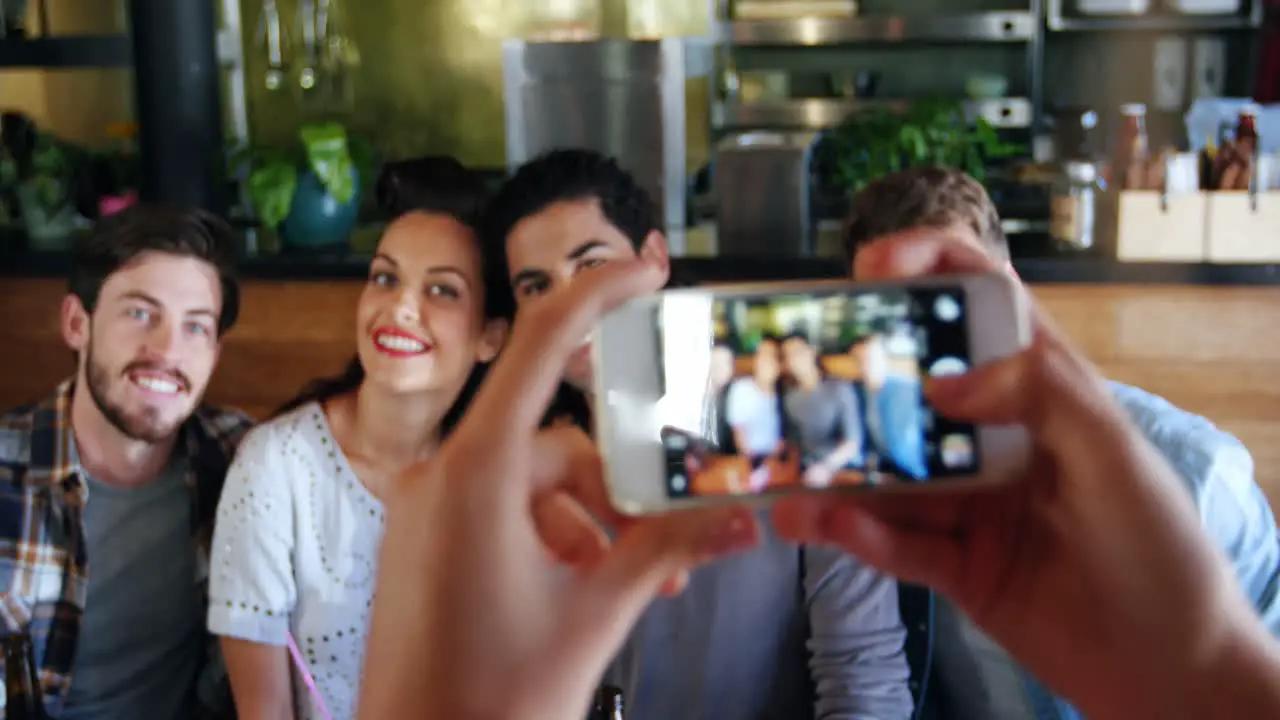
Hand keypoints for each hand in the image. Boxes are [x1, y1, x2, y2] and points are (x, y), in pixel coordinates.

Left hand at [357, 252, 760, 719]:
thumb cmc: (487, 701)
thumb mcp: (595, 614)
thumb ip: (668, 550)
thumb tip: (741, 516)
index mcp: (476, 472)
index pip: (544, 344)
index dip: (598, 290)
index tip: (650, 266)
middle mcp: (442, 474)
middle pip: (559, 438)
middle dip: (622, 484)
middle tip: (675, 533)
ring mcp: (429, 507)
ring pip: (538, 480)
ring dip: (594, 521)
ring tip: (637, 582)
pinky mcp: (426, 538)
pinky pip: (506, 510)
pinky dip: (555, 537)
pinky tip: (588, 589)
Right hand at [772, 229, 1275, 719]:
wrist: (1170, 669)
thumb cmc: (1160, 549)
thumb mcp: (1114, 455)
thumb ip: (1041, 397)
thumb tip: (945, 382)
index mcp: (1044, 389)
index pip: (985, 304)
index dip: (929, 268)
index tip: (870, 268)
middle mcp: (998, 435)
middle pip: (914, 388)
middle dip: (855, 378)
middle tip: (795, 377)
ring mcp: (971, 501)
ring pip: (890, 472)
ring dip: (837, 469)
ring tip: (784, 471)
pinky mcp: (955, 563)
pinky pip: (896, 543)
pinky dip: (859, 534)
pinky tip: (824, 523)